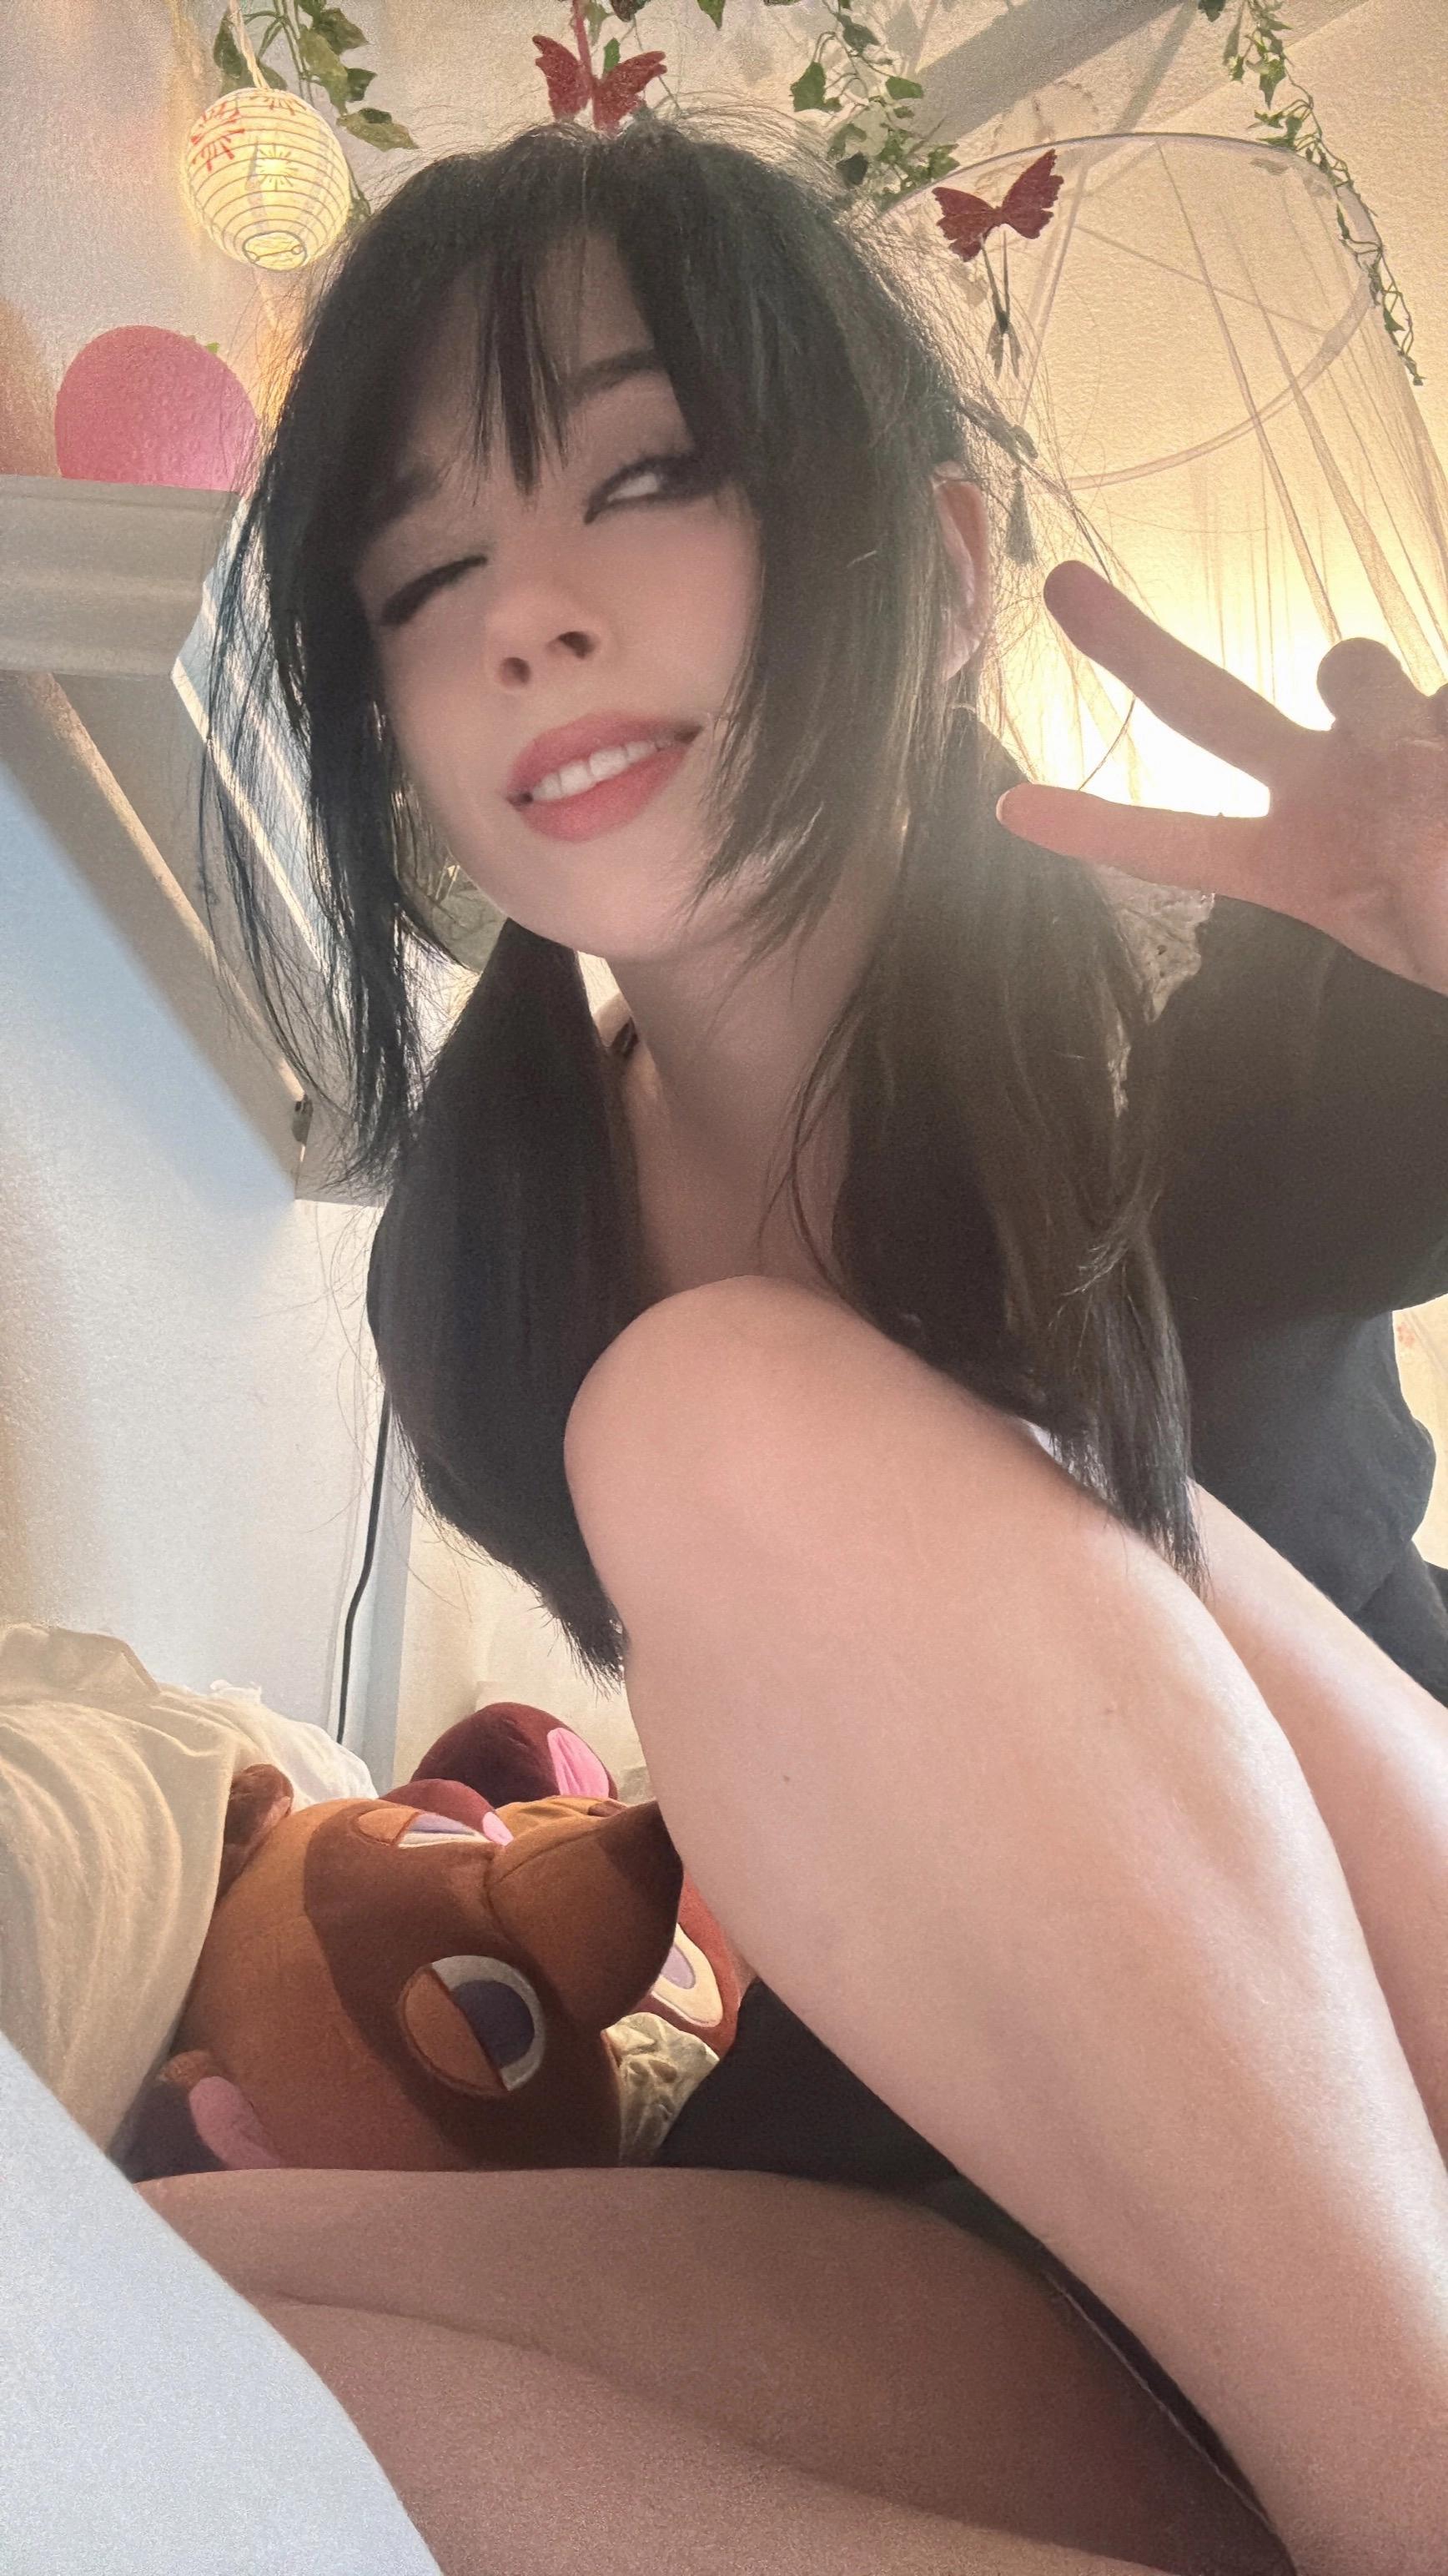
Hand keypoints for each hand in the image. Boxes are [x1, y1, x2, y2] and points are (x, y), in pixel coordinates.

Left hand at [996, 560, 1447, 994]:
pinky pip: (1439, 682)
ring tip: (1433, 786)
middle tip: (1057, 586)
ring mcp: (1391, 732)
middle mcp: (1330, 784)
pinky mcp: (1443, 703)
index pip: (1184, 844)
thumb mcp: (1433, 933)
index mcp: (1301, 863)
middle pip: (1209, 706)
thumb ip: (1413, 878)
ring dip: (1384, 707)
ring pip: (1356, 665)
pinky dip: (1436, 720)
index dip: (1099, 829)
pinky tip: (1440, 711)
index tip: (1008, 809)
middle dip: (1134, 649)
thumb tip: (1405, 763)